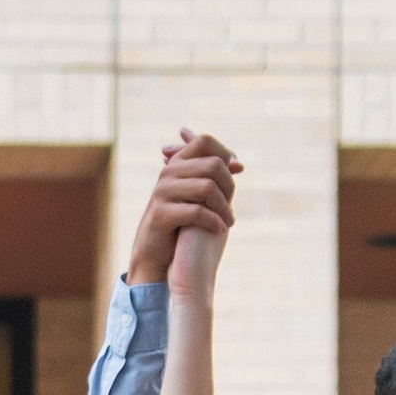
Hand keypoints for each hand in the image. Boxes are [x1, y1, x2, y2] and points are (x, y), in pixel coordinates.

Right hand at [125, 130, 239, 287]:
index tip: (235, 172)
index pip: (205, 141)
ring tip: (229, 221)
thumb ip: (215, 179)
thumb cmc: (181, 223)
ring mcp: (162, 192)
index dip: (224, 153)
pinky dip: (213, 221)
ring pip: (207, 187)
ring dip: (224, 207)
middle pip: (213, 164)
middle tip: (230, 208)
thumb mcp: (199, 196)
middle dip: (228, 186)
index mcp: (177, 164)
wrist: (156, 253)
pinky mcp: (160, 214)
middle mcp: (168, 173)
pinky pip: (197, 211)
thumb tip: (239, 165)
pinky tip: (219, 229)